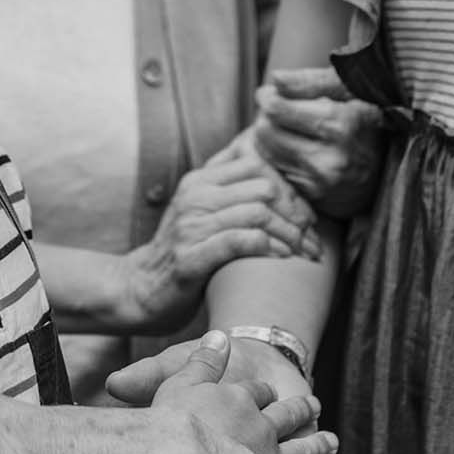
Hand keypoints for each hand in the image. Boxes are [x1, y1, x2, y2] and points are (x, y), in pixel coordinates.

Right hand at [117, 139, 326, 332]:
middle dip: (296, 212)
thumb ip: (228, 187)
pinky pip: (240, 241)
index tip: (304, 213)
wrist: (142, 288)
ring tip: (304, 251)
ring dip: (290, 234)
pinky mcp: (191, 258)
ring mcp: (191, 226)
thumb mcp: (200, 209)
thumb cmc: (183, 250)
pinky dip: (269, 247)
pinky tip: (283, 257)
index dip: (288, 187)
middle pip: (264, 188)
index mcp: (199, 180)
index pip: (256, 165)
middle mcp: (194, 196)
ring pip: (258, 214)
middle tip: (311, 236)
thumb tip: (268, 167)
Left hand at [254, 67, 384, 219]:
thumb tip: (275, 79)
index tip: (270, 92)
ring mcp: (320, 182)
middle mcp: (331, 158)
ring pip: (264, 150)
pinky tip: (291, 146)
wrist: (382, 169)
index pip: (278, 109)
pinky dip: (274, 155)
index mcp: (341, 125)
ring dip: (266, 135)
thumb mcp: (347, 90)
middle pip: (266, 130)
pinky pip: (273, 169)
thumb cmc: (363, 119)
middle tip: (277, 109)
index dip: (268, 97)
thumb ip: (310, 82)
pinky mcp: (310, 196)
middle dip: (265, 116)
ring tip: (285, 126)